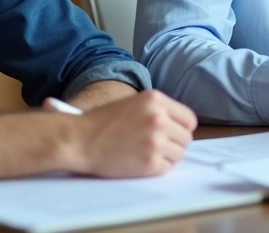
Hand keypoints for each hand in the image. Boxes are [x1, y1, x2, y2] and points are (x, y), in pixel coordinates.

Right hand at [67, 90, 196, 176]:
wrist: (79, 140)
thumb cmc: (101, 122)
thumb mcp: (133, 103)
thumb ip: (158, 110)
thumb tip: (180, 126)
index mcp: (155, 100)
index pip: (189, 119)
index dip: (181, 128)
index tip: (172, 134)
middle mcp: (159, 118)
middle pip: (186, 138)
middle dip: (174, 143)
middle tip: (156, 147)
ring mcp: (155, 141)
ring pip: (179, 154)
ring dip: (166, 156)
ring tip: (146, 153)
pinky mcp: (149, 163)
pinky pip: (166, 168)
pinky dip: (156, 168)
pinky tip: (139, 162)